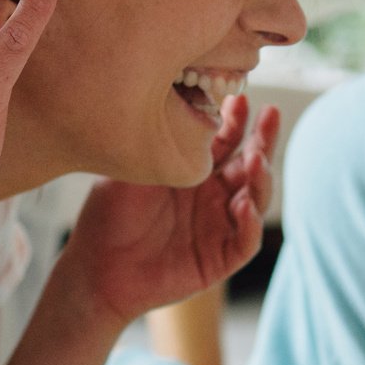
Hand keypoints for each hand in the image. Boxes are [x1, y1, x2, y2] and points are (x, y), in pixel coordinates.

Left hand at [59, 94, 278, 324]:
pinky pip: (245, 241)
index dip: (239, 120)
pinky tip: (244, 205)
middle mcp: (213, 196)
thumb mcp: (133, 169)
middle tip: (269, 115)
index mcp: (196, 172)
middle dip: (263, 140)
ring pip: (256, 200)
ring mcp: (219, 227)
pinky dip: (250, 223)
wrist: (95, 267)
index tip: (241, 97)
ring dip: (261, 178)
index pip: (227, 141)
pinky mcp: (219, 260)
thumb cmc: (109, 215)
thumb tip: (177, 97)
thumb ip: (159, 142)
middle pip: (251, 164)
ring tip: (255, 159)